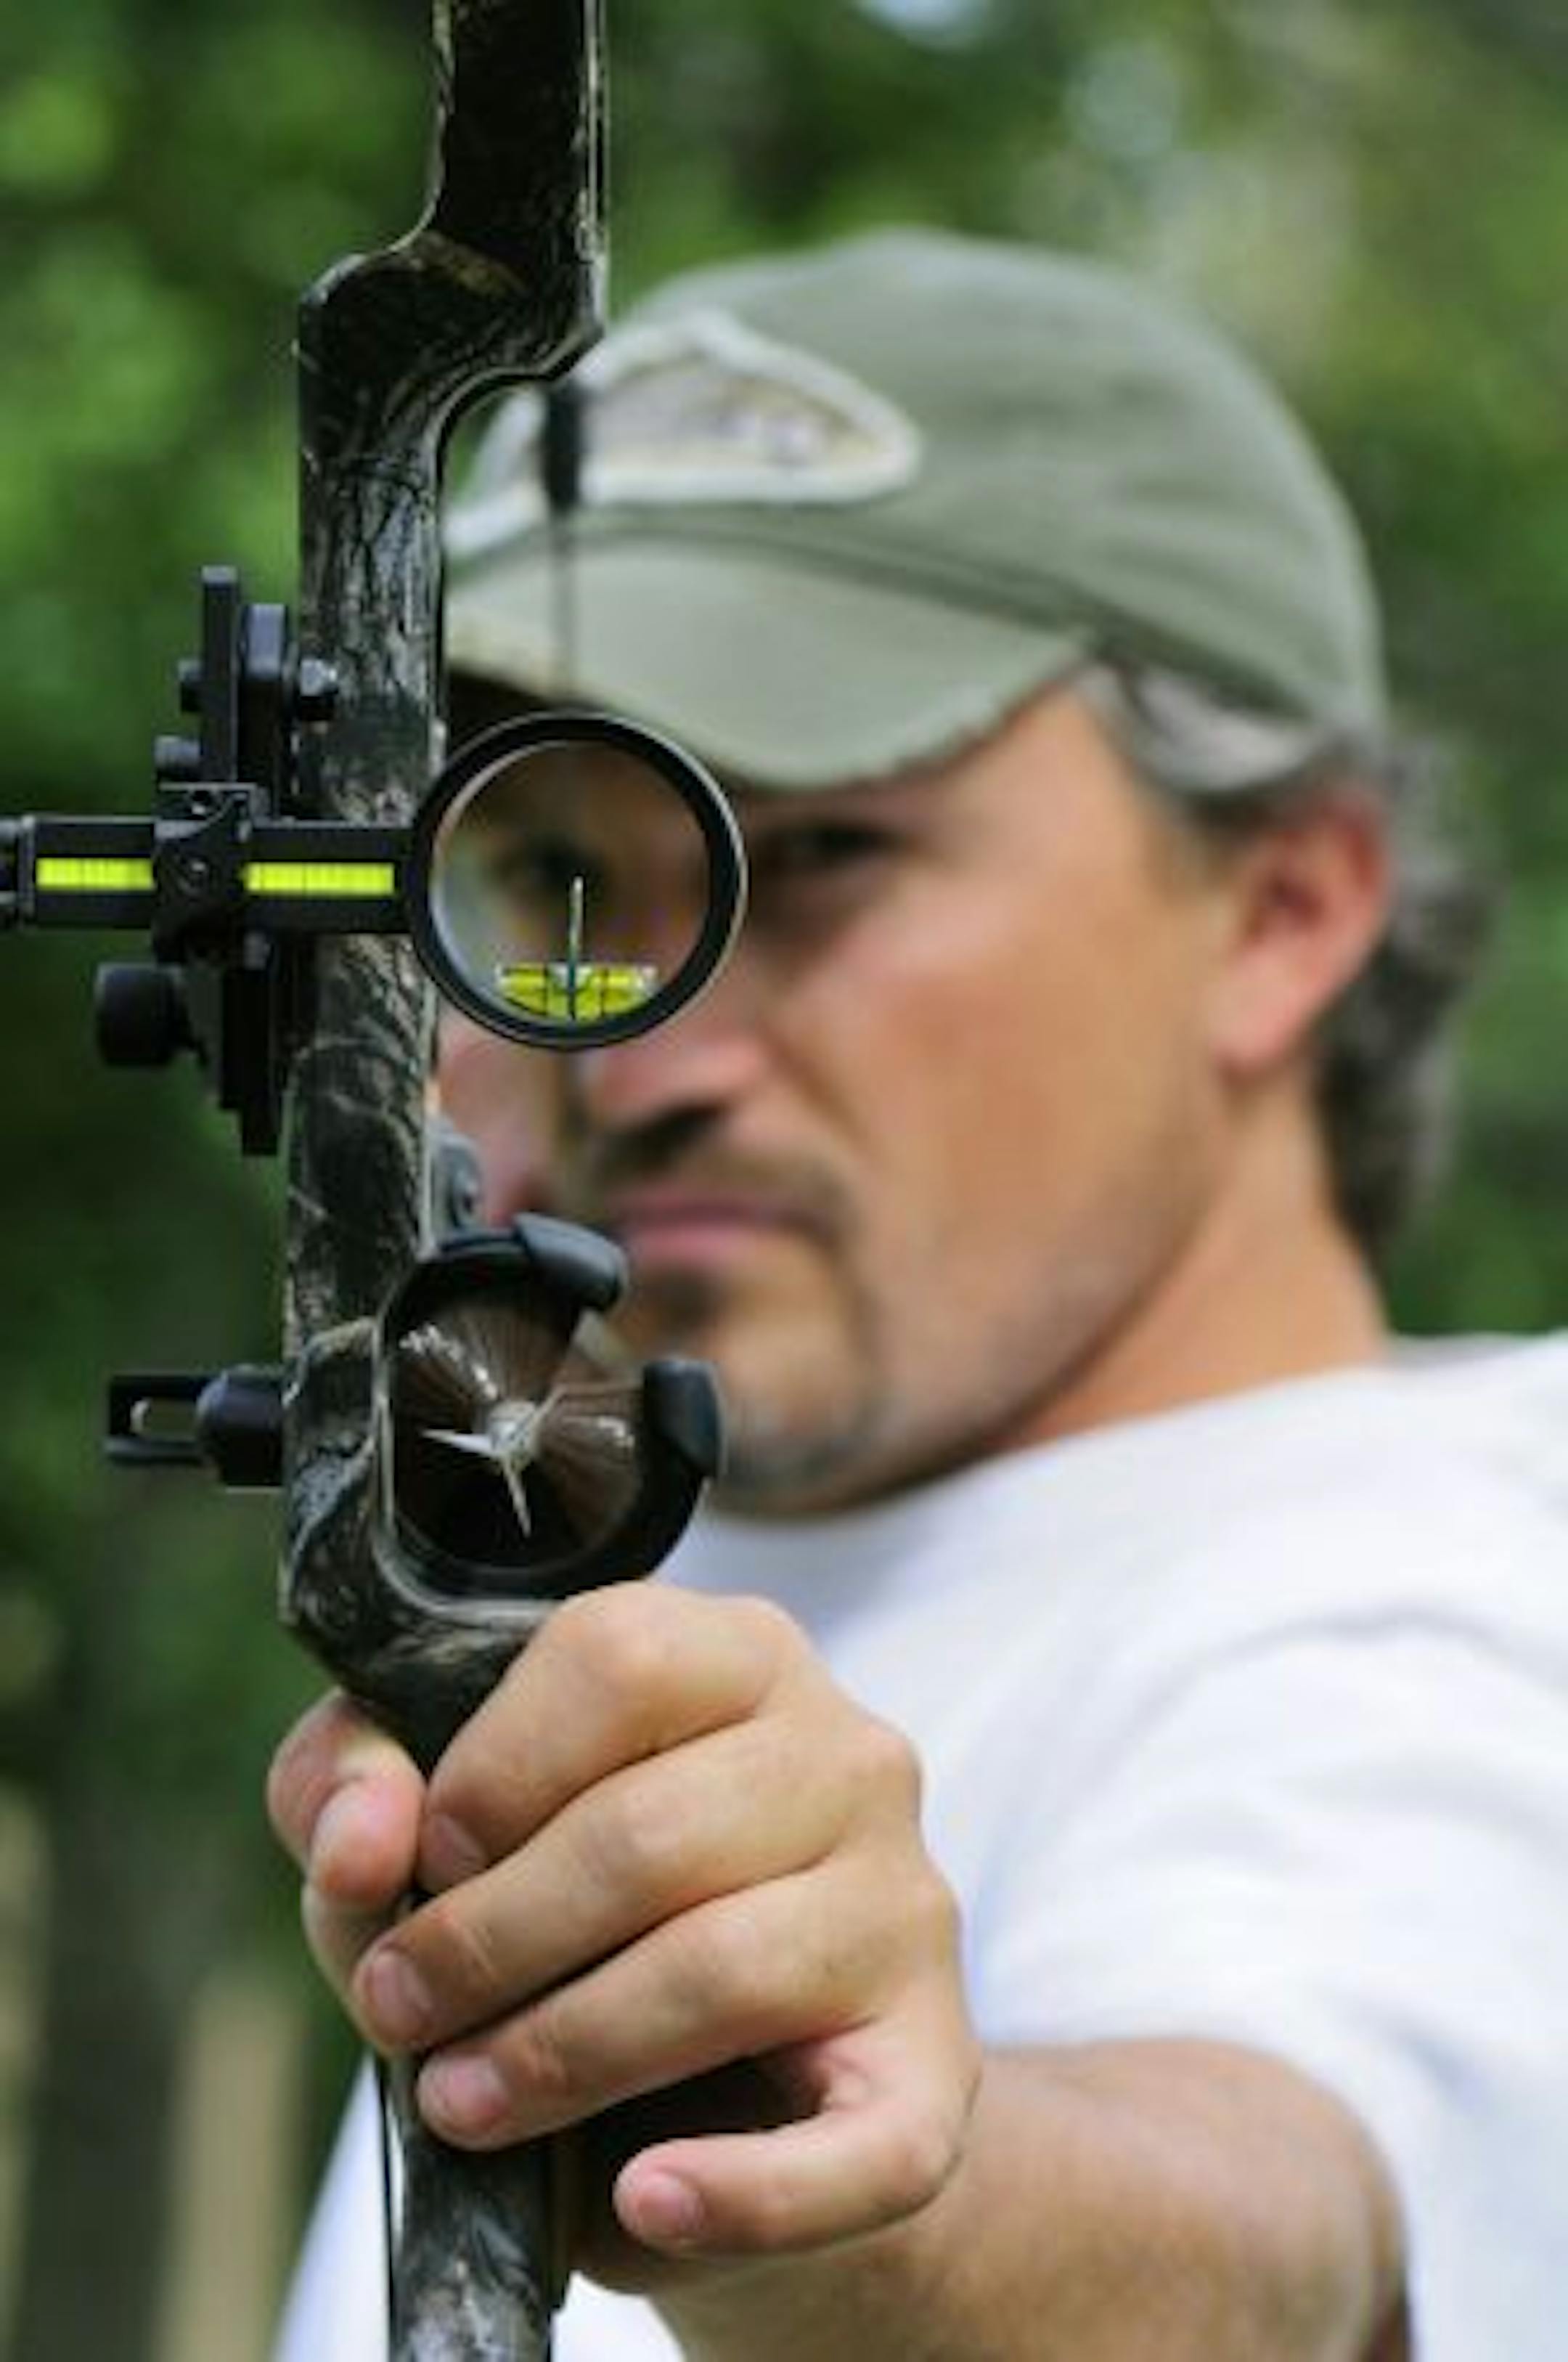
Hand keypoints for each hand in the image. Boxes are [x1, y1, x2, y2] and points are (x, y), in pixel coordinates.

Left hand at [267, 1585, 979, 2287]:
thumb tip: (360, 1837)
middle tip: (397, 2011)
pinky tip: (646, 2200)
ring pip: (724, 1970)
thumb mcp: (443, 1832)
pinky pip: (861, 2147)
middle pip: (651, 1829)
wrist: (736, 2095)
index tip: (420, 1858)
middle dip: (488, 1938)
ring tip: (461, 2103)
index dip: (492, 1764)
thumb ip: (355, 1785)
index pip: (619, 1654)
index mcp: (738, 1655)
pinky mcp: (934, 2072)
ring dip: (561, 2055)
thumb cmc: (572, 1928)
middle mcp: (848, 1756)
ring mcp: (905, 1909)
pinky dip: (746, 2191)